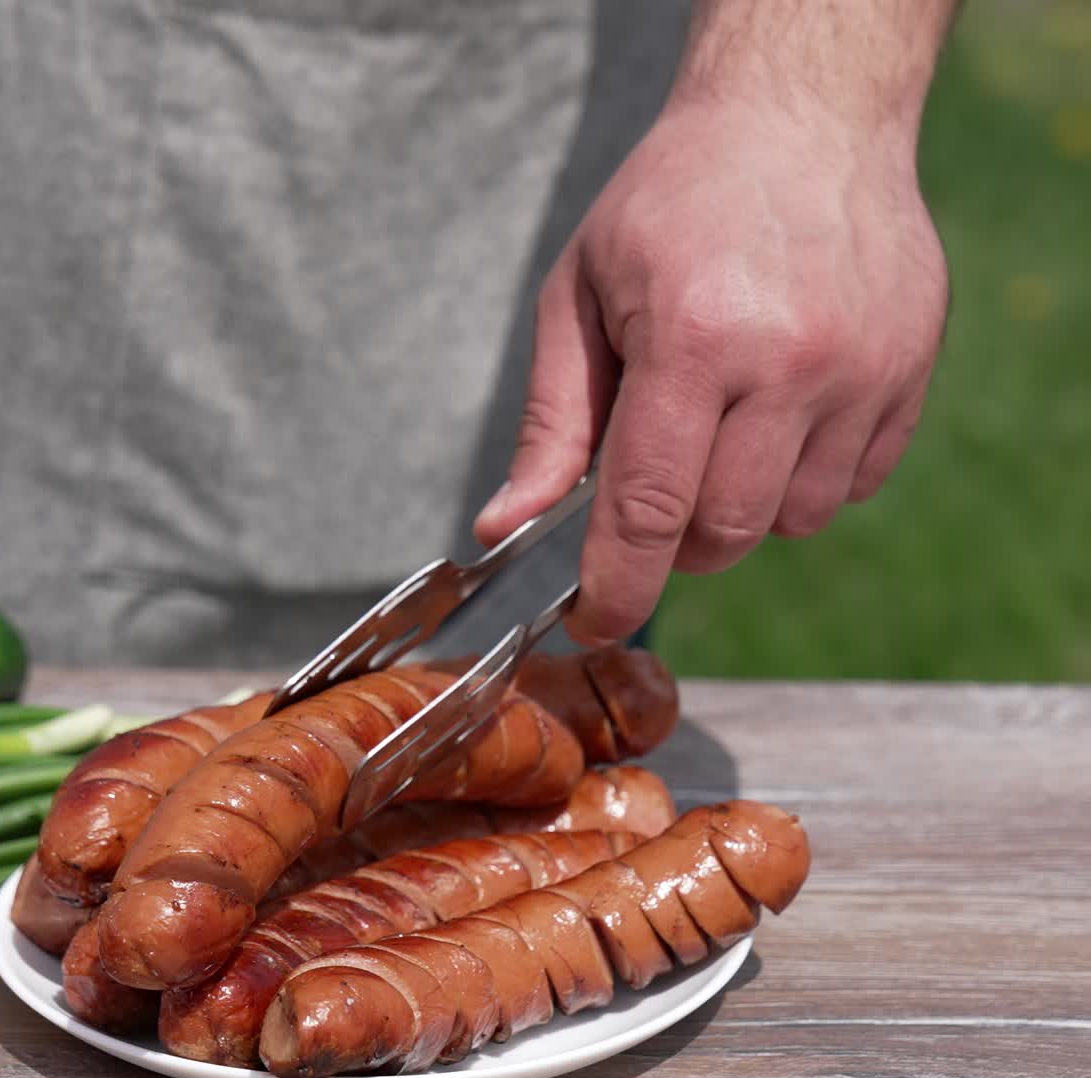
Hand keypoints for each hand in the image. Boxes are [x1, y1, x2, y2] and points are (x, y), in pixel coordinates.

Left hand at [474, 92, 948, 646]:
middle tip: (655, 490)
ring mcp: (864, 370)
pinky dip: (804, 481)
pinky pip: (852, 487)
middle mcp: (790, 361)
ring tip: (721, 433)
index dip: (617, 587)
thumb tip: (506, 528)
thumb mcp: (580, 296)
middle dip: (675, 542)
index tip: (597, 621)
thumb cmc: (671, 204)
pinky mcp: (910, 373)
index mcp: (694, 337)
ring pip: (791, 521)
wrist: (802, 117)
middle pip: (723, 533)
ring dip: (741, 510)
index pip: (648, 509)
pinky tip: (780, 418)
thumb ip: (551, 425)